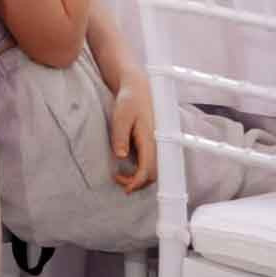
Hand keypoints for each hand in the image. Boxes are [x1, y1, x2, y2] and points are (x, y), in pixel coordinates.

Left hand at [108, 69, 156, 191]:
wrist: (139, 88)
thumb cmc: (129, 101)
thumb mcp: (120, 116)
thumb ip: (120, 136)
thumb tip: (121, 156)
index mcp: (150, 140)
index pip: (148, 170)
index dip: (137, 182)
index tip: (124, 188)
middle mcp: (157, 145)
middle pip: (153, 175)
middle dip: (138, 183)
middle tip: (118, 181)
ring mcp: (157, 144)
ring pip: (154, 170)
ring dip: (140, 178)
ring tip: (121, 177)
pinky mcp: (154, 143)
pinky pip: (152, 162)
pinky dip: (142, 171)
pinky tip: (129, 168)